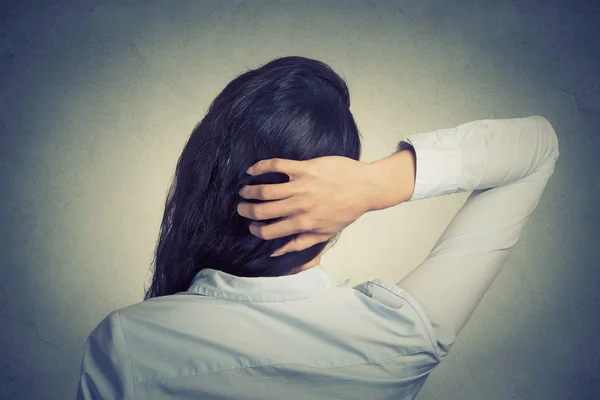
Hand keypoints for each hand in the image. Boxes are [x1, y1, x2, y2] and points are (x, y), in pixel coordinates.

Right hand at [237, 156, 375, 256]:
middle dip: (246, 210)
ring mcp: (301, 186)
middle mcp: (300, 206)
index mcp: (303, 224)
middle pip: (262, 210)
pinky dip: (260, 167)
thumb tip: (276, 252)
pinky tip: (252, 170)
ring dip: (250, 191)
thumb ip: (299, 243)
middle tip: (241, 207)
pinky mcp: (304, 168)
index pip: (269, 231)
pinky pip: (276, 166)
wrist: (366, 187)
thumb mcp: (325, 233)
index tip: (251, 225)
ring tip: (244, 190)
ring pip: (265, 190)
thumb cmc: (346, 211)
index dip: (255, 229)